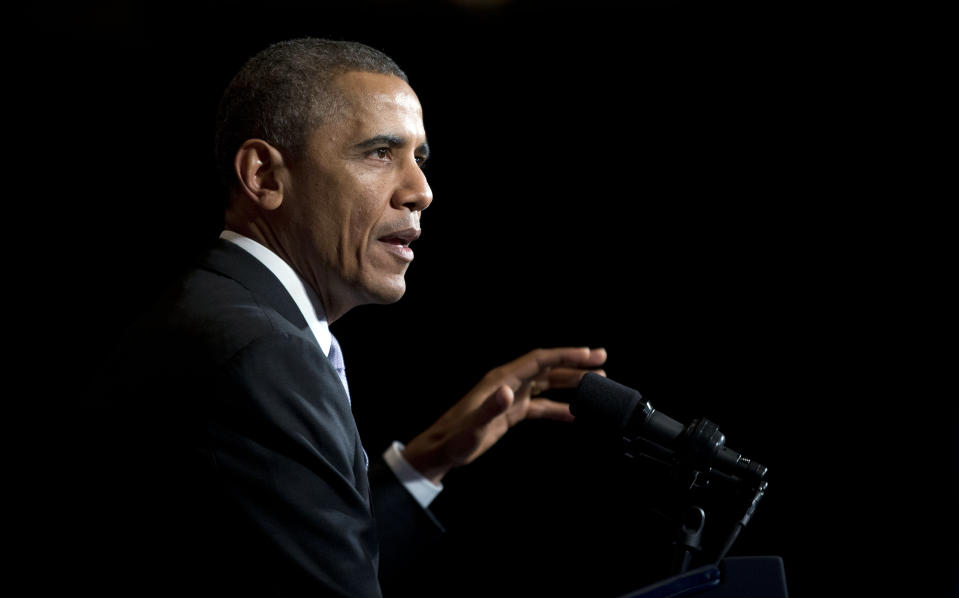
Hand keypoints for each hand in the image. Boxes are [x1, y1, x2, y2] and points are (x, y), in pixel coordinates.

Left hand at [402, 347, 606, 483]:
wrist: (443, 450)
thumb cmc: (456, 439)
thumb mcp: (474, 426)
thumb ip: (491, 408)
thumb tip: (509, 391)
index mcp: (502, 379)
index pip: (539, 360)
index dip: (565, 355)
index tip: (589, 354)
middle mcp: (509, 383)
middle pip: (548, 368)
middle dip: (575, 363)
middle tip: (602, 361)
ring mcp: (511, 397)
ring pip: (547, 384)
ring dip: (571, 382)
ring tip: (597, 382)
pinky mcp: (512, 412)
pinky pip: (541, 405)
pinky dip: (559, 407)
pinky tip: (575, 413)